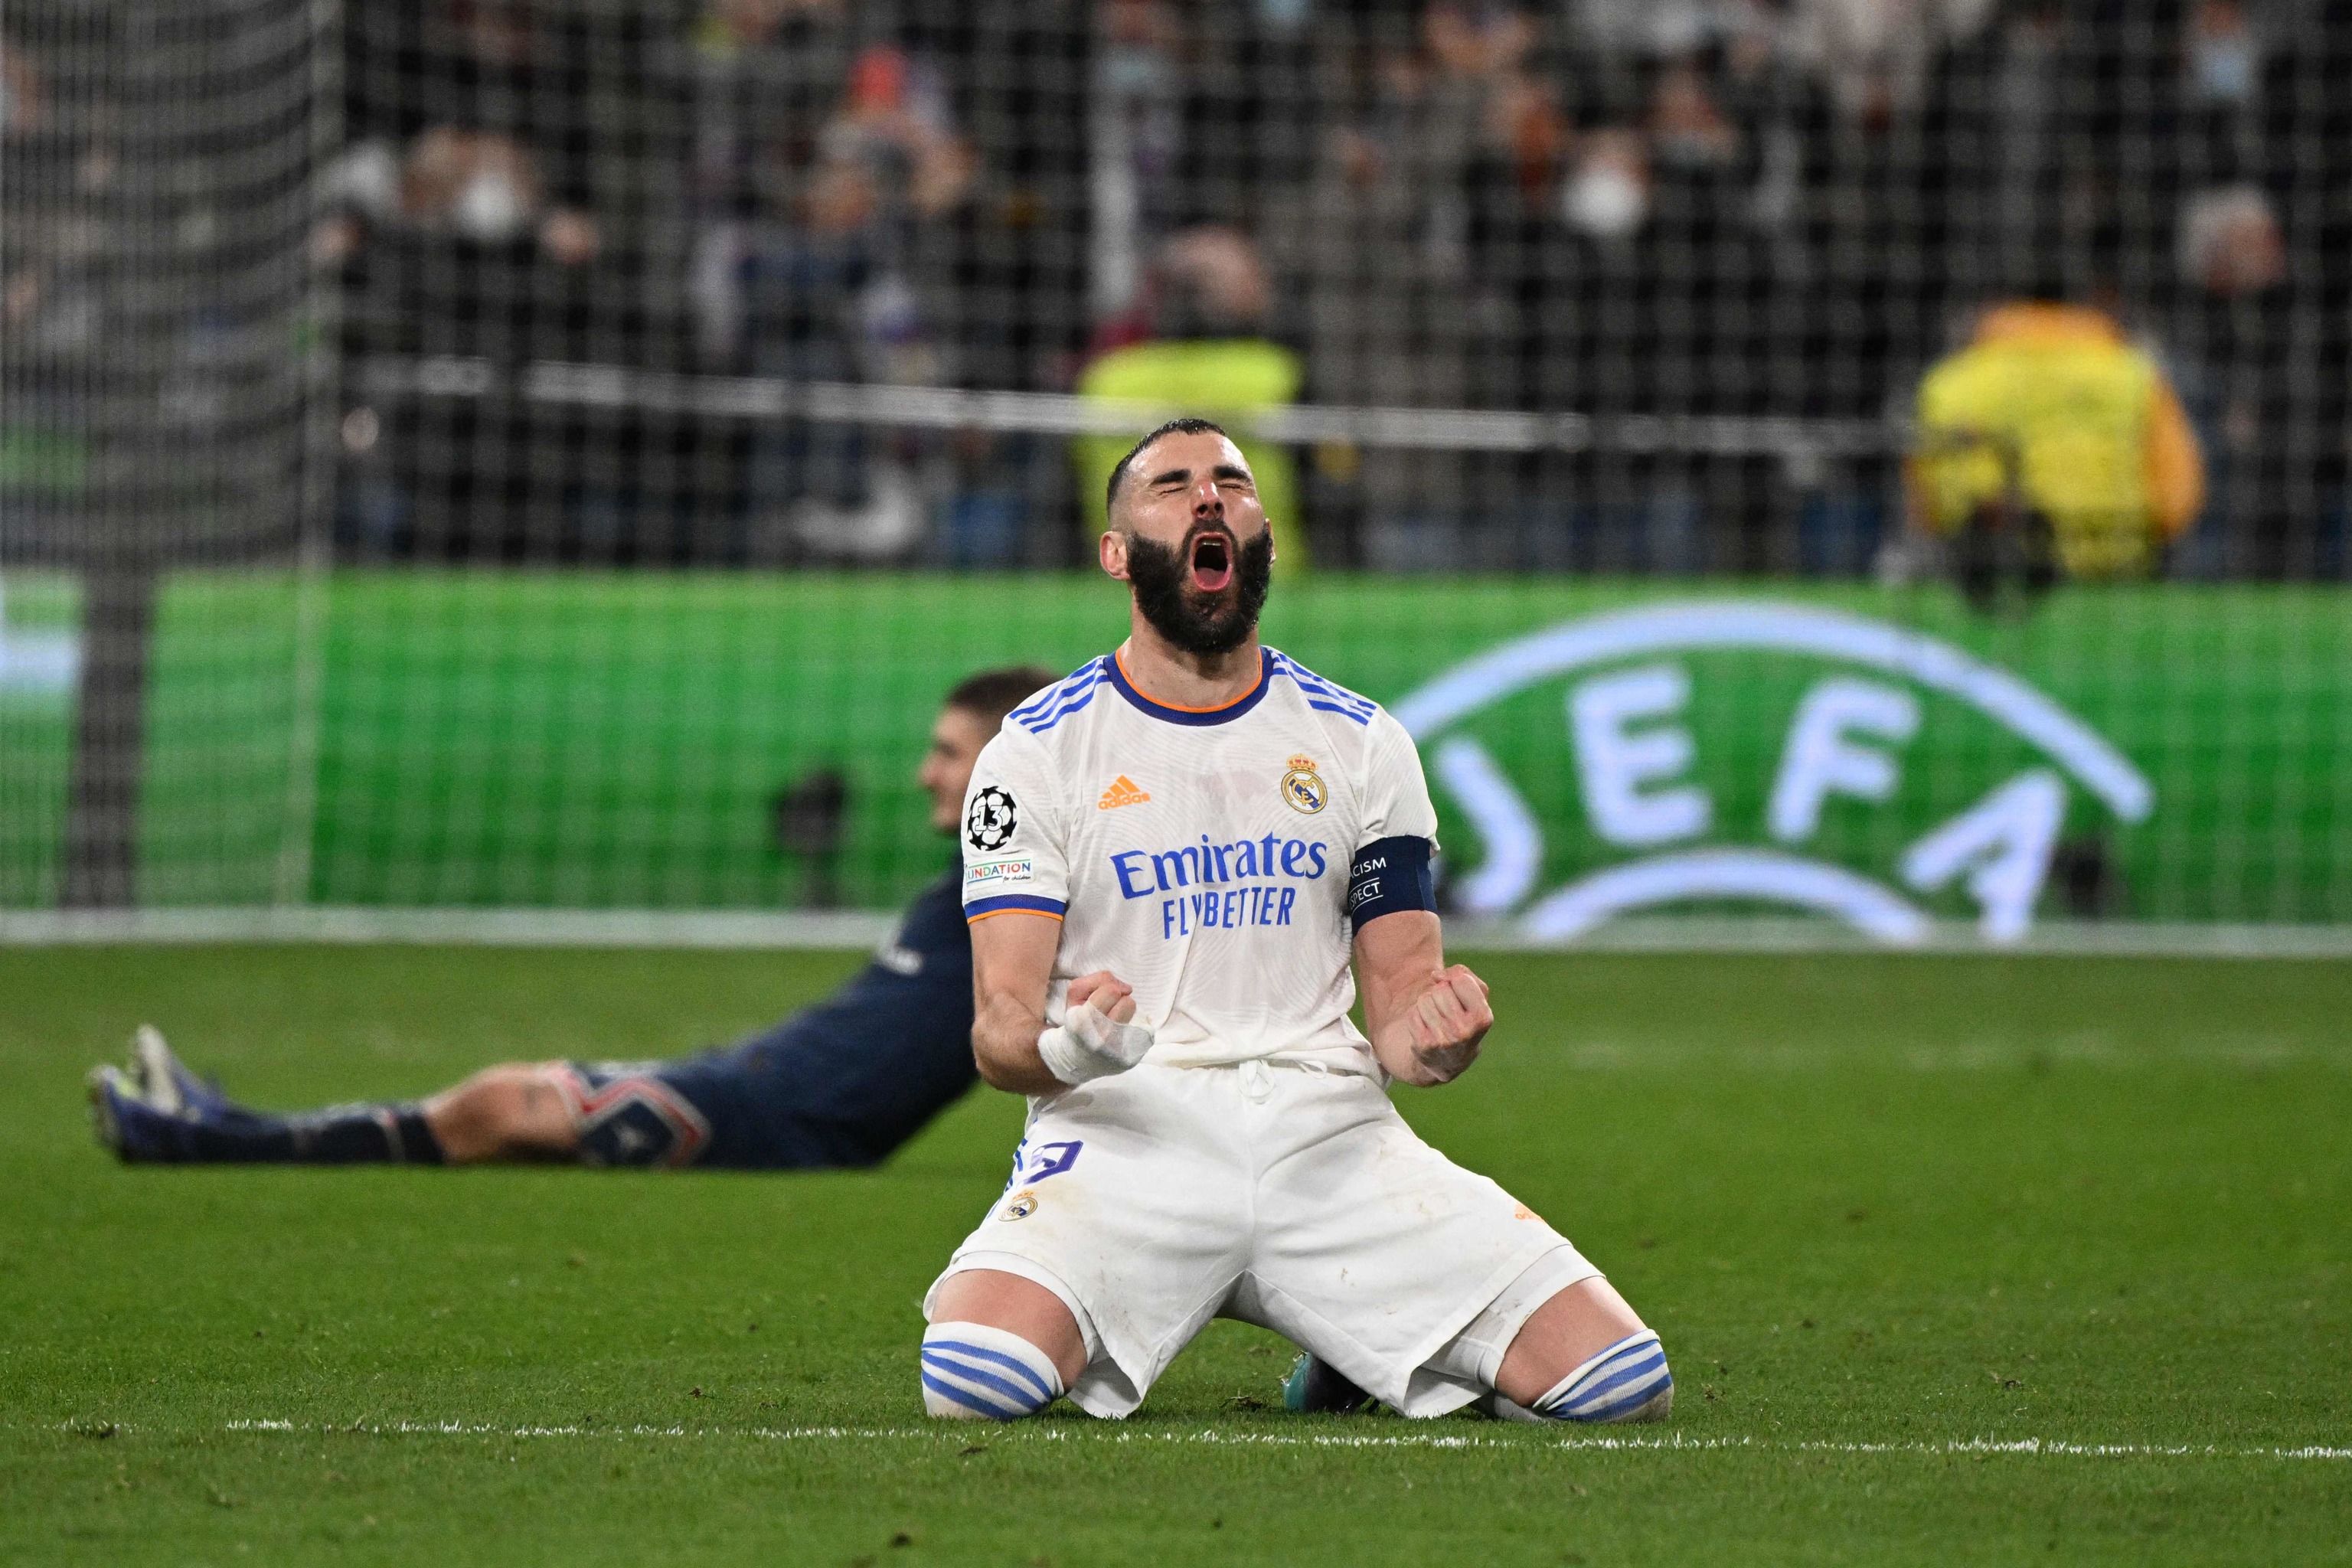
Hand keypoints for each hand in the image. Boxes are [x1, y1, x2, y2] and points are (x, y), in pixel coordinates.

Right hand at [1038, 972, 1153, 1085]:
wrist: (1077, 1056)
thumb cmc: (1077, 1020)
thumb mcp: (1075, 994)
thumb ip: (1098, 979)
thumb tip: (1128, 989)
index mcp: (1083, 1021)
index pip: (1112, 990)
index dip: (1108, 989)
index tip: (1101, 998)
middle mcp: (1102, 1037)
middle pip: (1128, 1002)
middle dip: (1119, 1001)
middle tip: (1109, 1009)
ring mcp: (1117, 1050)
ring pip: (1136, 1014)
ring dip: (1126, 1013)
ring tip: (1113, 1020)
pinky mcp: (1130, 1059)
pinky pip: (1142, 1031)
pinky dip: (1131, 1028)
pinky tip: (1119, 1033)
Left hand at [1399, 964, 1490, 1085]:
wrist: (1450, 1060)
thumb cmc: (1465, 1019)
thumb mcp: (1477, 996)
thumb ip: (1463, 974)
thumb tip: (1436, 975)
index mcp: (1483, 1017)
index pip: (1461, 979)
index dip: (1457, 982)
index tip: (1460, 996)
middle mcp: (1464, 1031)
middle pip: (1440, 989)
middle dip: (1441, 994)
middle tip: (1448, 1011)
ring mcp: (1443, 1040)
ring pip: (1424, 999)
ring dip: (1428, 1004)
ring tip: (1438, 1019)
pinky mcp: (1424, 1045)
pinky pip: (1412, 1013)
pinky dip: (1418, 1016)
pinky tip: (1428, 1028)